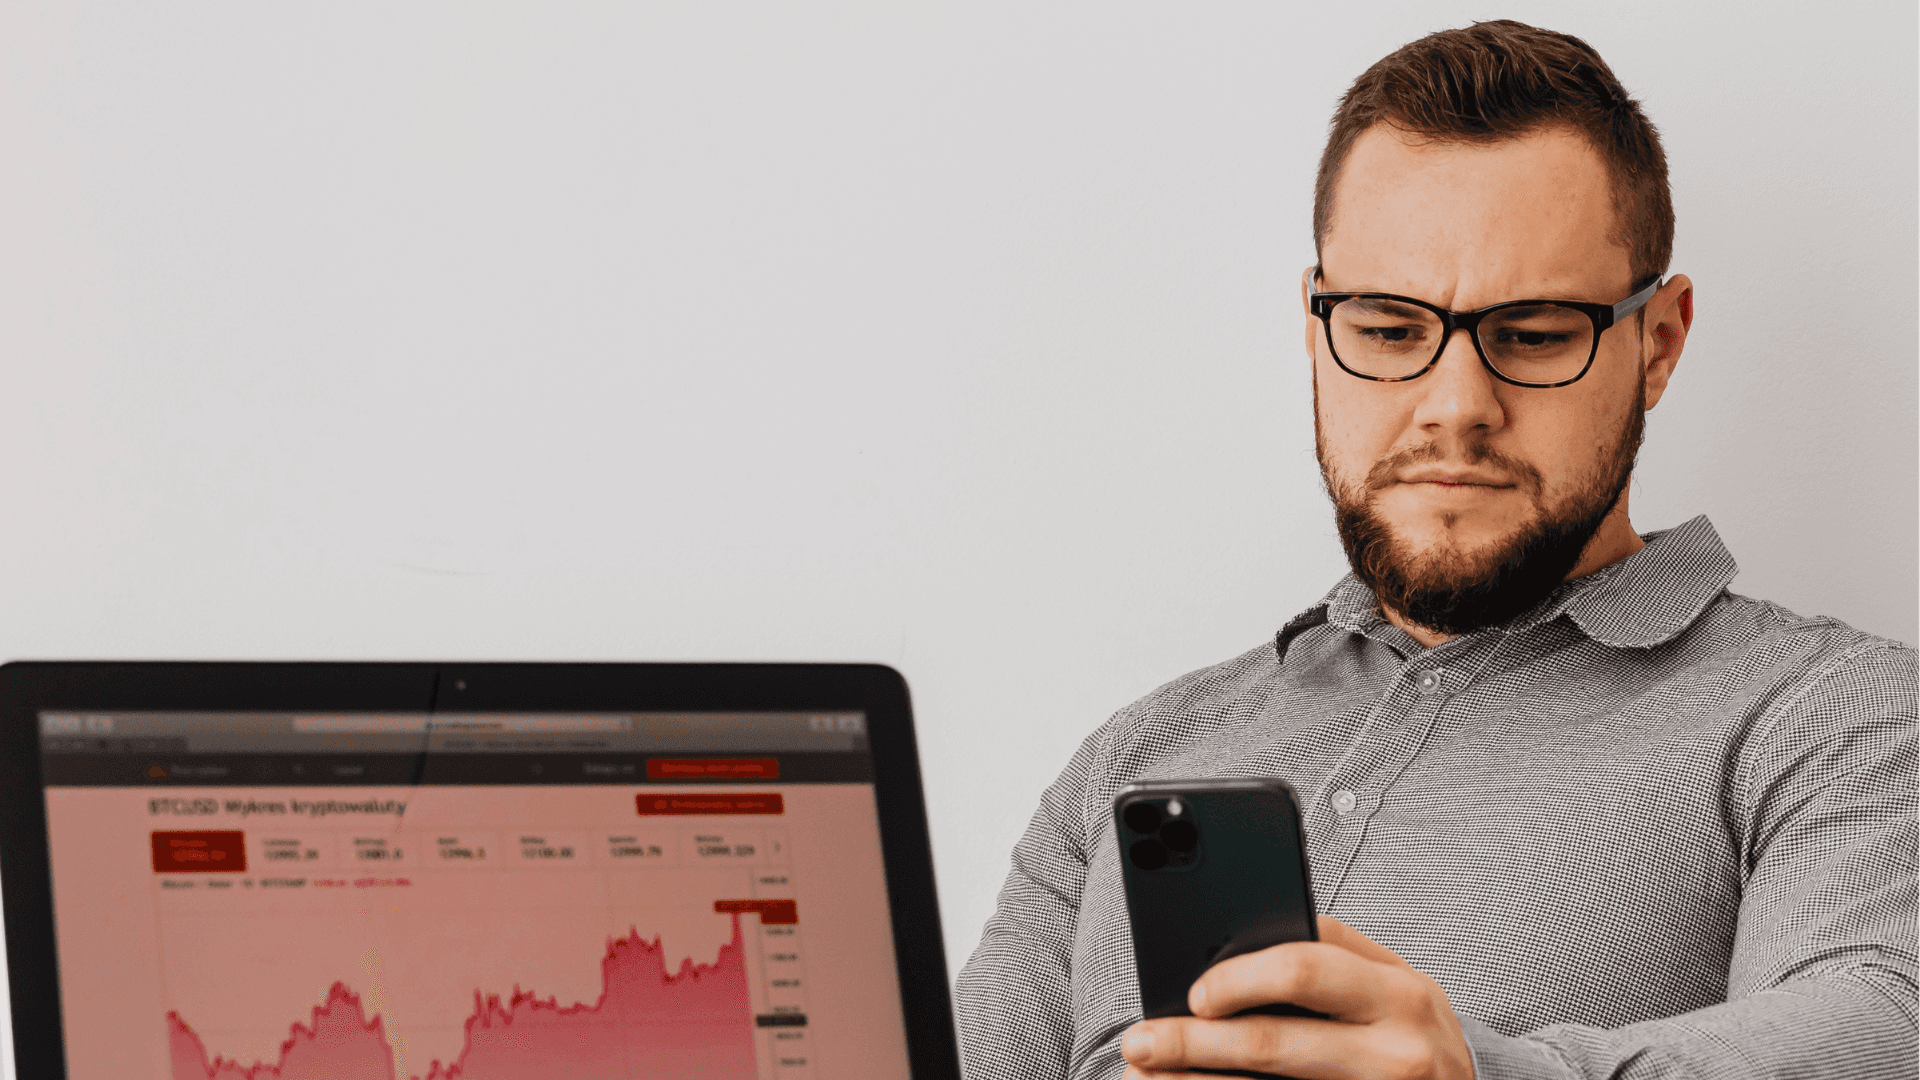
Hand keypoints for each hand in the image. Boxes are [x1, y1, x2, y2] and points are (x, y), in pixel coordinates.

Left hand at [1119, 916, 1473, 1079]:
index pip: (1305, 965)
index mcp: (1400, 990)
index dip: (1239, 976)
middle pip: (1273, 1041)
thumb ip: (1330, 957)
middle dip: (1194, 1041)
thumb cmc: (1410, 1032)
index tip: (1192, 991)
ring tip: (1146, 1075)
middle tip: (1139, 1041)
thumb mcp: (1391, 985)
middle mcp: (1399, 1048)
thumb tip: (1230, 945)